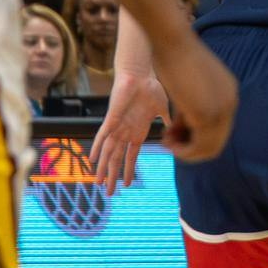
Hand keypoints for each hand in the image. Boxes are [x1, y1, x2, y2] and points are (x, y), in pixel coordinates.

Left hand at [90, 72, 168, 191]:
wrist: (141, 74)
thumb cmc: (152, 88)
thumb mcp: (162, 108)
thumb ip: (166, 119)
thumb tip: (175, 124)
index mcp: (137, 133)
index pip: (130, 157)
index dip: (128, 171)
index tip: (127, 185)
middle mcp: (126, 132)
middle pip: (116, 160)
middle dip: (112, 177)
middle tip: (108, 193)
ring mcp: (118, 126)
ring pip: (108, 152)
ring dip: (104, 169)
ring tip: (98, 183)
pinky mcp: (112, 117)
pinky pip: (102, 135)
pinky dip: (97, 147)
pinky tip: (92, 160)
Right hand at [152, 31, 237, 165]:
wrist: (170, 39)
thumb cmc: (172, 55)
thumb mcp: (187, 83)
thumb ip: (192, 103)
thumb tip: (187, 123)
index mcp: (228, 93)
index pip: (218, 127)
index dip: (195, 135)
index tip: (174, 132)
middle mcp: (231, 102)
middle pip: (216, 140)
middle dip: (191, 146)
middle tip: (169, 142)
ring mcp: (222, 110)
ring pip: (209, 147)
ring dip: (186, 151)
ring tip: (166, 142)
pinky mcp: (208, 114)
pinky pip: (200, 145)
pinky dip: (184, 151)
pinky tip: (168, 142)